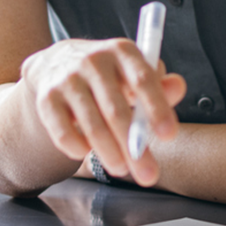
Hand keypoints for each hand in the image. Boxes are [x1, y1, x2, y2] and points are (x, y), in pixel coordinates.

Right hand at [18, 38, 186, 184]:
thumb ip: (158, 85)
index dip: (157, 108)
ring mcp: (68, 78)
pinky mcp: (47, 98)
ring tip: (121, 169)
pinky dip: (75, 146)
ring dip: (108, 152)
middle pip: (116, 109)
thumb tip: (178, 87)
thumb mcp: (133, 74)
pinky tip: (85, 153)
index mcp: (121, 51)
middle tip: (148, 174)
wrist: (56, 63)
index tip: (169, 135)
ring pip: (91, 123)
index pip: (143, 79)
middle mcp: (93, 61)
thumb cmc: (108, 75)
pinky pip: (62, 130)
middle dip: (133, 146)